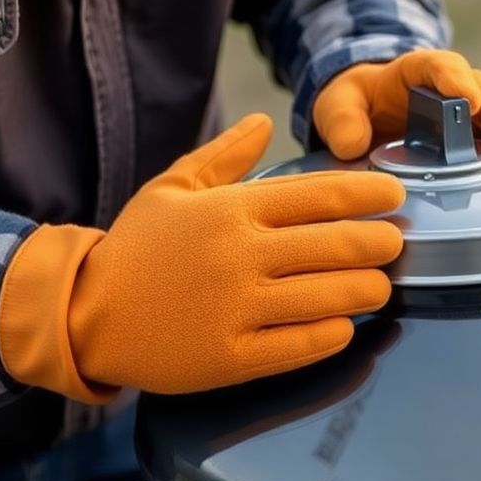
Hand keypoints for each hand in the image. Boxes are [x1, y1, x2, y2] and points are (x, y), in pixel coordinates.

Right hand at [0, 114, 405, 399]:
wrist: (84, 314)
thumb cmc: (134, 249)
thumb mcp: (171, 188)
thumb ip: (224, 157)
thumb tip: (265, 123)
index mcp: (230, 210)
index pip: (321, 195)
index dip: (370, 195)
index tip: (396, 197)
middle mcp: (240, 256)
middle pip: (338, 245)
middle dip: (381, 243)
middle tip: (397, 243)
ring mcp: (237, 309)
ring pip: (330, 296)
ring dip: (368, 289)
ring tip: (380, 285)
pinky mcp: (232, 357)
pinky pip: (302, 345)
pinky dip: (334, 333)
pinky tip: (345, 325)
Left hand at [313, 50, 480, 159]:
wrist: (369, 121)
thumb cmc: (357, 105)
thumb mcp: (338, 105)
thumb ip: (341, 120)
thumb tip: (352, 147)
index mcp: (417, 71)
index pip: (440, 66)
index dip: (455, 79)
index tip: (464, 97)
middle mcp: (453, 88)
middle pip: (480, 88)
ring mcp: (470, 115)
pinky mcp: (478, 141)